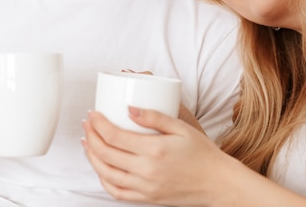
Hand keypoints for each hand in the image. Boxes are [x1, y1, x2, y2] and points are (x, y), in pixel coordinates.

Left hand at [82, 107, 226, 205]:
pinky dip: (104, 179)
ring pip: (106, 173)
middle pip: (105, 153)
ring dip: (92, 157)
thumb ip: (154, 117)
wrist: (217, 182)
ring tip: (88, 142)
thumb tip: (129, 108)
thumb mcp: (182, 128)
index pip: (114, 136)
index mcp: (154, 150)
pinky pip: (116, 191)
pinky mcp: (146, 198)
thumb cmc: (202, 153)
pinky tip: (101, 167)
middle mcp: (146, 171)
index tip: (93, 114)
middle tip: (87, 124)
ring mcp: (145, 187)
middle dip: (91, 136)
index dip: (98, 123)